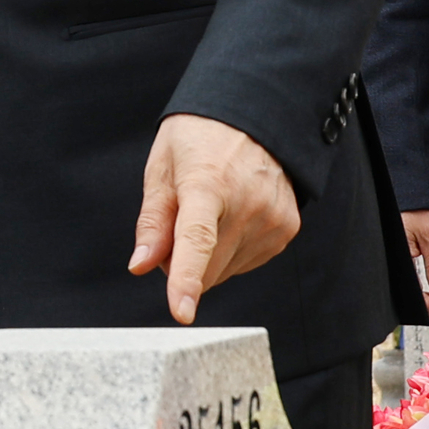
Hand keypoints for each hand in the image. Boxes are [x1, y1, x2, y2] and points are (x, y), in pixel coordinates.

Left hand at [129, 113, 301, 323]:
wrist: (255, 116)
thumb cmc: (201, 139)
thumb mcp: (162, 168)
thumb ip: (153, 221)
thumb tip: (141, 265)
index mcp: (208, 185)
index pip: (195, 241)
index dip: (185, 280)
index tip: (181, 312)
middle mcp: (248, 204)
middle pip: (206, 268)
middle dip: (181, 261)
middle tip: (178, 220)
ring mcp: (273, 218)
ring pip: (225, 272)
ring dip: (209, 256)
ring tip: (212, 210)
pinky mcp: (287, 229)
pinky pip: (247, 263)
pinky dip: (231, 251)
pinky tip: (233, 217)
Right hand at [402, 210, 428, 321]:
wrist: (405, 195)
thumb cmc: (415, 208)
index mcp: (398, 264)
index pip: (417, 299)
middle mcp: (392, 269)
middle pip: (409, 302)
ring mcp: (392, 267)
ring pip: (406, 295)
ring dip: (424, 304)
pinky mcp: (394, 263)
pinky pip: (404, 284)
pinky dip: (417, 293)